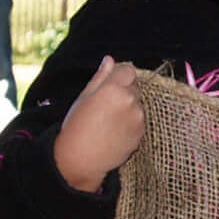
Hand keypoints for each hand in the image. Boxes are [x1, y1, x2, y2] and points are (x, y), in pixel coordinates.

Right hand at [53, 56, 145, 192]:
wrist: (81, 158)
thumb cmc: (76, 126)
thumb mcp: (84, 97)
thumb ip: (101, 76)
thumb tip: (110, 59)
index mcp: (114, 89)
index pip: (128, 70)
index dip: (119, 75)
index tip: (110, 83)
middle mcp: (130, 101)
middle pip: (134, 86)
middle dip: (123, 91)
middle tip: (104, 105)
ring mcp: (138, 118)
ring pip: (138, 103)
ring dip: (128, 106)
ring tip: (108, 120)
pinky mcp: (142, 132)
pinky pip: (140, 119)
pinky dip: (131, 121)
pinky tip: (115, 130)